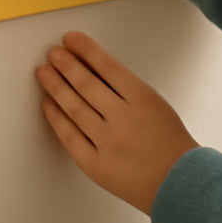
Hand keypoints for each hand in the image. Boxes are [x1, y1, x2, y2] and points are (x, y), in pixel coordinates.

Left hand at [36, 31, 198, 214]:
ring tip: (44, 72)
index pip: (108, 66)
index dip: (86, 50)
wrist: (177, 183)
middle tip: (53, 53)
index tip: (71, 39)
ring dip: (56, 87)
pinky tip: (48, 104)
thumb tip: (92, 68)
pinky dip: (57, 118)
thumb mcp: (155, 103)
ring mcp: (108, 143)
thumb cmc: (169, 142)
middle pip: (87, 85)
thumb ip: (126, 88)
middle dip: (67, 65)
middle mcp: (123, 119)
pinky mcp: (95, 165)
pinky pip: (70, 137)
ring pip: (75, 108)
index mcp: (142, 99)